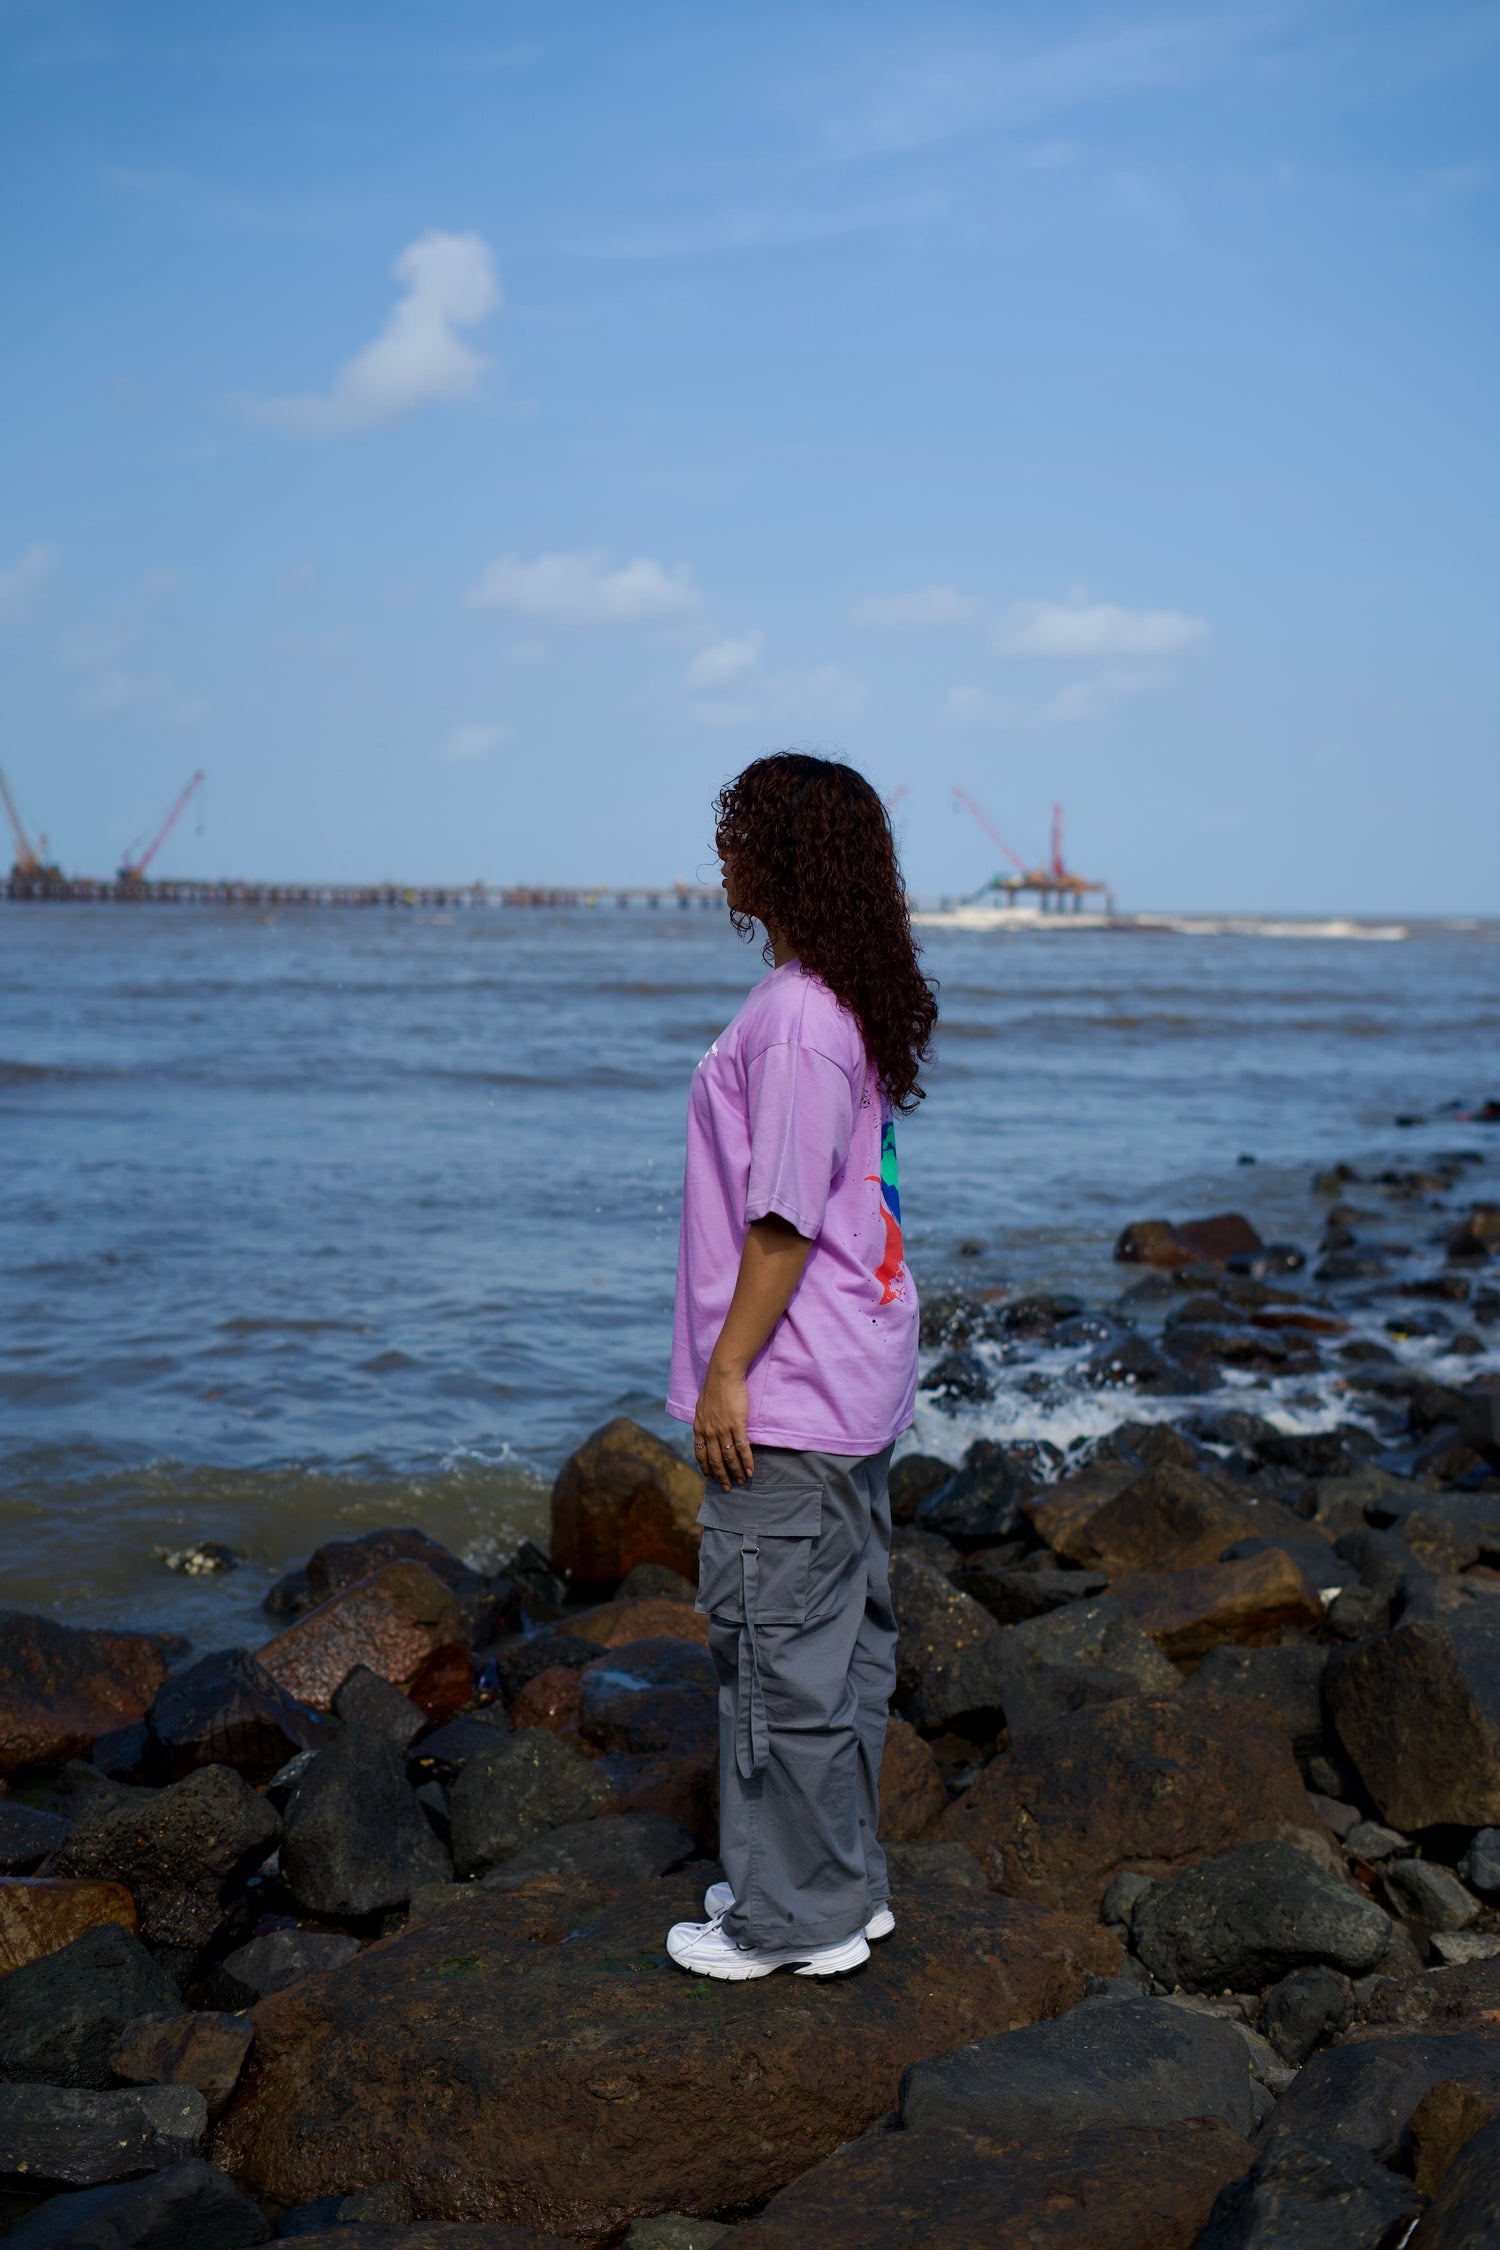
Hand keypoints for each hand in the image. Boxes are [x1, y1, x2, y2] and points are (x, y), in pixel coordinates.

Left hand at [693, 1360, 753, 1489]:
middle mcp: (709, 1432)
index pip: (700, 1454)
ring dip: (735, 1472)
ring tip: (741, 1481)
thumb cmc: (714, 1388)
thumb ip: (704, 1421)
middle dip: (721, 1476)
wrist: (723, 1375)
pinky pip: (742, 1448)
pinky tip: (751, 1470)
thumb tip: (705, 1430)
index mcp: (699, 1428)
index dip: (706, 1468)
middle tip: (727, 1487)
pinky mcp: (737, 1425)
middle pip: (715, 1460)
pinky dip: (747, 1461)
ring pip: (729, 1457)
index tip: (710, 1478)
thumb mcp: (702, 1407)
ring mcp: (723, 1429)